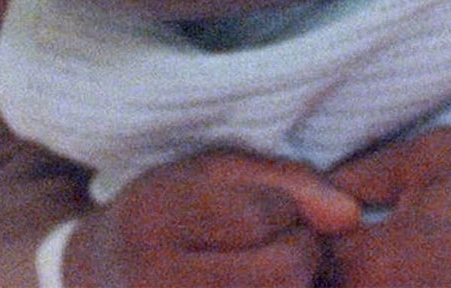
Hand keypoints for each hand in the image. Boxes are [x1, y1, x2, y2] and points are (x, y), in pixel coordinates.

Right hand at [61, 149, 361, 287]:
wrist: (98, 282)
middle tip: (280, 250)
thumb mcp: (215, 174)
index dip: (284, 210)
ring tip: (263, 278)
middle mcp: (153, 283)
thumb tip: (352, 217)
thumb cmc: (169, 215)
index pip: (263, 215)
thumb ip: (291, 183)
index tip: (266, 213)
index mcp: (153, 220)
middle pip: (287, 274)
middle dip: (301, 256)